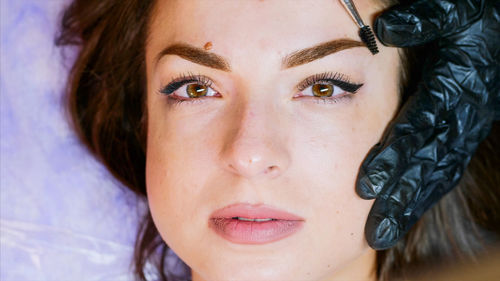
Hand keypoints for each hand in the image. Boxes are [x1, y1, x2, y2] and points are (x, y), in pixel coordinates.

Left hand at [358, 0, 499, 249]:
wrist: (499, 33)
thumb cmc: (475, 18)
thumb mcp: (453, 11)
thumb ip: (423, 20)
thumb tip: (383, 28)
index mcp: (455, 86)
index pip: (419, 128)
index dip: (394, 156)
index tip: (366, 183)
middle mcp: (461, 115)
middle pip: (427, 164)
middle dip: (400, 199)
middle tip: (374, 231)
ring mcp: (465, 129)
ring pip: (437, 175)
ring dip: (410, 206)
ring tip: (383, 236)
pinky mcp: (464, 135)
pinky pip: (446, 171)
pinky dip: (424, 195)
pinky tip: (404, 213)